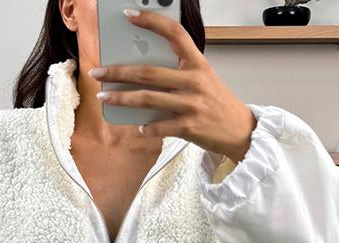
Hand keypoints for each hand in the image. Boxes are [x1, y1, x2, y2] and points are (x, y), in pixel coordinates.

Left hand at [89, 9, 257, 163]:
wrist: (240, 130)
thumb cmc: (217, 103)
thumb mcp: (203, 79)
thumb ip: (179, 72)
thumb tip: (143, 73)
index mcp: (198, 64)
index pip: (174, 34)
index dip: (151, 21)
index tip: (129, 15)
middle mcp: (194, 81)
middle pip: (148, 73)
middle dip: (118, 71)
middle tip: (98, 71)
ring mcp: (191, 105)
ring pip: (148, 99)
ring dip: (122, 98)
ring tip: (104, 96)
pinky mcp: (189, 127)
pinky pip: (159, 127)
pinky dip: (147, 128)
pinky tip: (139, 127)